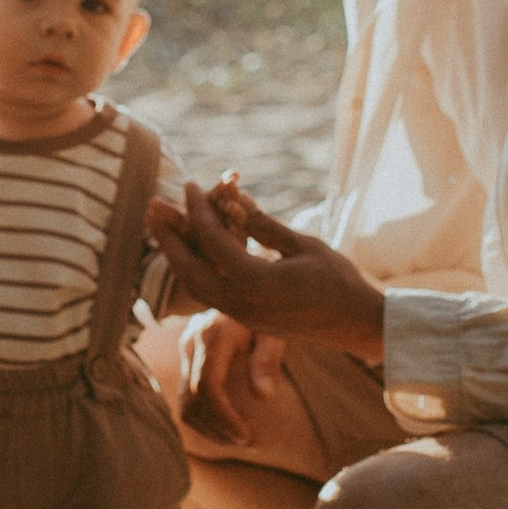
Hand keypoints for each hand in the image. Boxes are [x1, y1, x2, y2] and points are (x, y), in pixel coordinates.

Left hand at [150, 181, 384, 362]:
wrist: (356, 325)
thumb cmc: (338, 281)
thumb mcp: (302, 245)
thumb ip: (263, 224)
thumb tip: (231, 198)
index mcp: (256, 283)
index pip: (213, 240)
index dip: (197, 208)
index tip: (186, 184)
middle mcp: (241, 304)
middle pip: (188, 268)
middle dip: (167, 236)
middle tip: (151, 205)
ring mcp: (241, 316)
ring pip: (194, 285)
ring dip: (176, 254)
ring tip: (163, 226)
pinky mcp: (246, 319)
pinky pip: (209, 293)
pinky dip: (194, 269)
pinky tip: (190, 249)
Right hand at [175, 306, 286, 445]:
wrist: (246, 286)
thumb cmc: (267, 309)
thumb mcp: (274, 330)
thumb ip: (267, 360)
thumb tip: (263, 396)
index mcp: (214, 334)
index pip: (207, 386)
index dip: (225, 418)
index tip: (248, 436)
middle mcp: (192, 342)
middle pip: (192, 400)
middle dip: (219, 429)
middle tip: (251, 443)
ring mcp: (185, 350)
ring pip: (184, 405)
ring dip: (211, 429)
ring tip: (243, 439)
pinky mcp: (186, 359)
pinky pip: (186, 399)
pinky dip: (206, 420)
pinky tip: (231, 426)